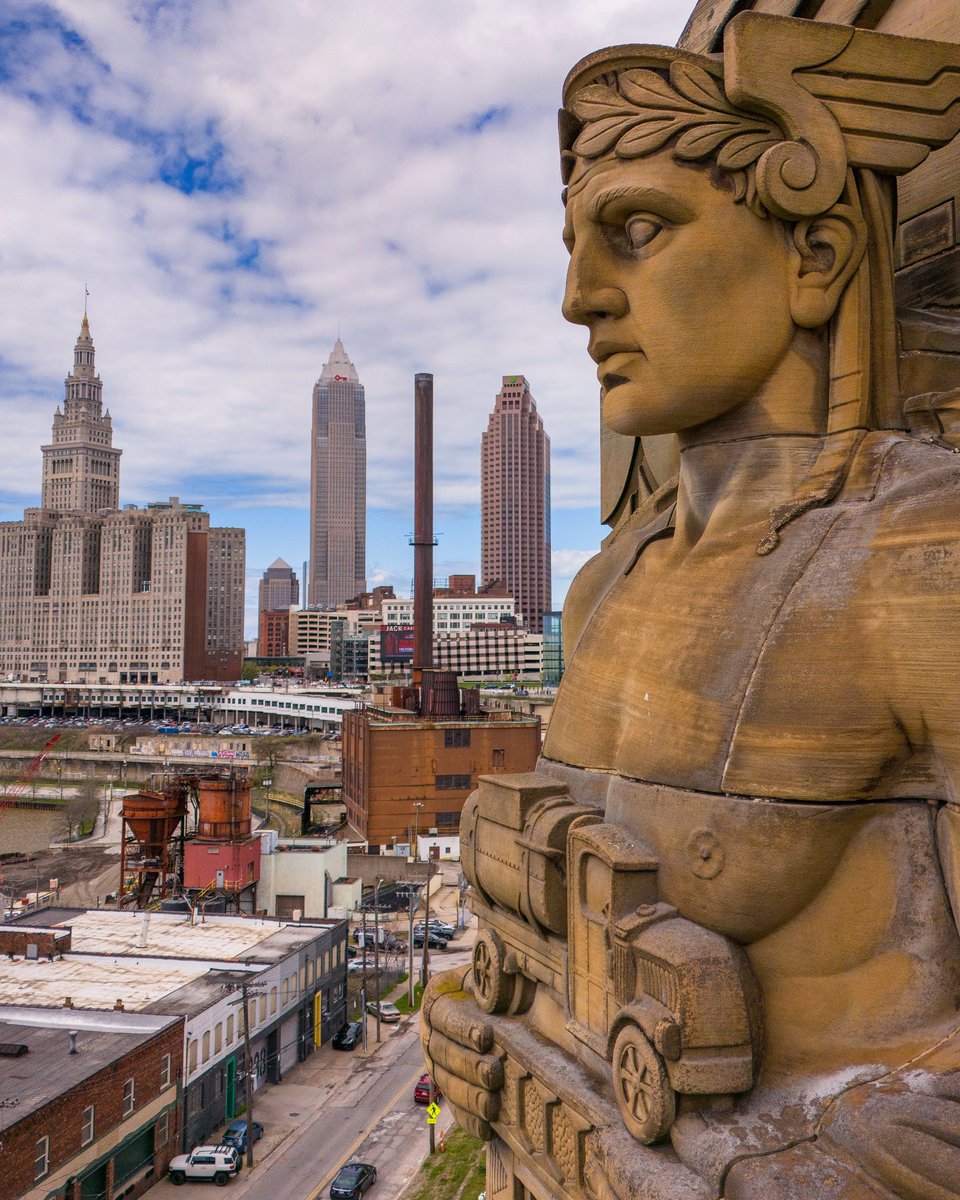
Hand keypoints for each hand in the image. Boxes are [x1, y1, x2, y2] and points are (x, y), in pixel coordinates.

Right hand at [420, 964, 503, 1139]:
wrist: (500, 1008)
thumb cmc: (500, 986)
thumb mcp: (492, 974)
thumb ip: (493, 974)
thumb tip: (503, 970)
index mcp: (438, 999)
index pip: (445, 1016)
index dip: (464, 1028)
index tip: (488, 1036)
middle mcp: (431, 1033)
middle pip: (444, 1054)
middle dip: (469, 1066)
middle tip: (494, 1072)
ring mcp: (437, 1065)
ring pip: (447, 1085)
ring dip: (469, 1097)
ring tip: (493, 1103)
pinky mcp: (450, 1090)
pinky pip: (454, 1110)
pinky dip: (469, 1121)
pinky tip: (486, 1128)